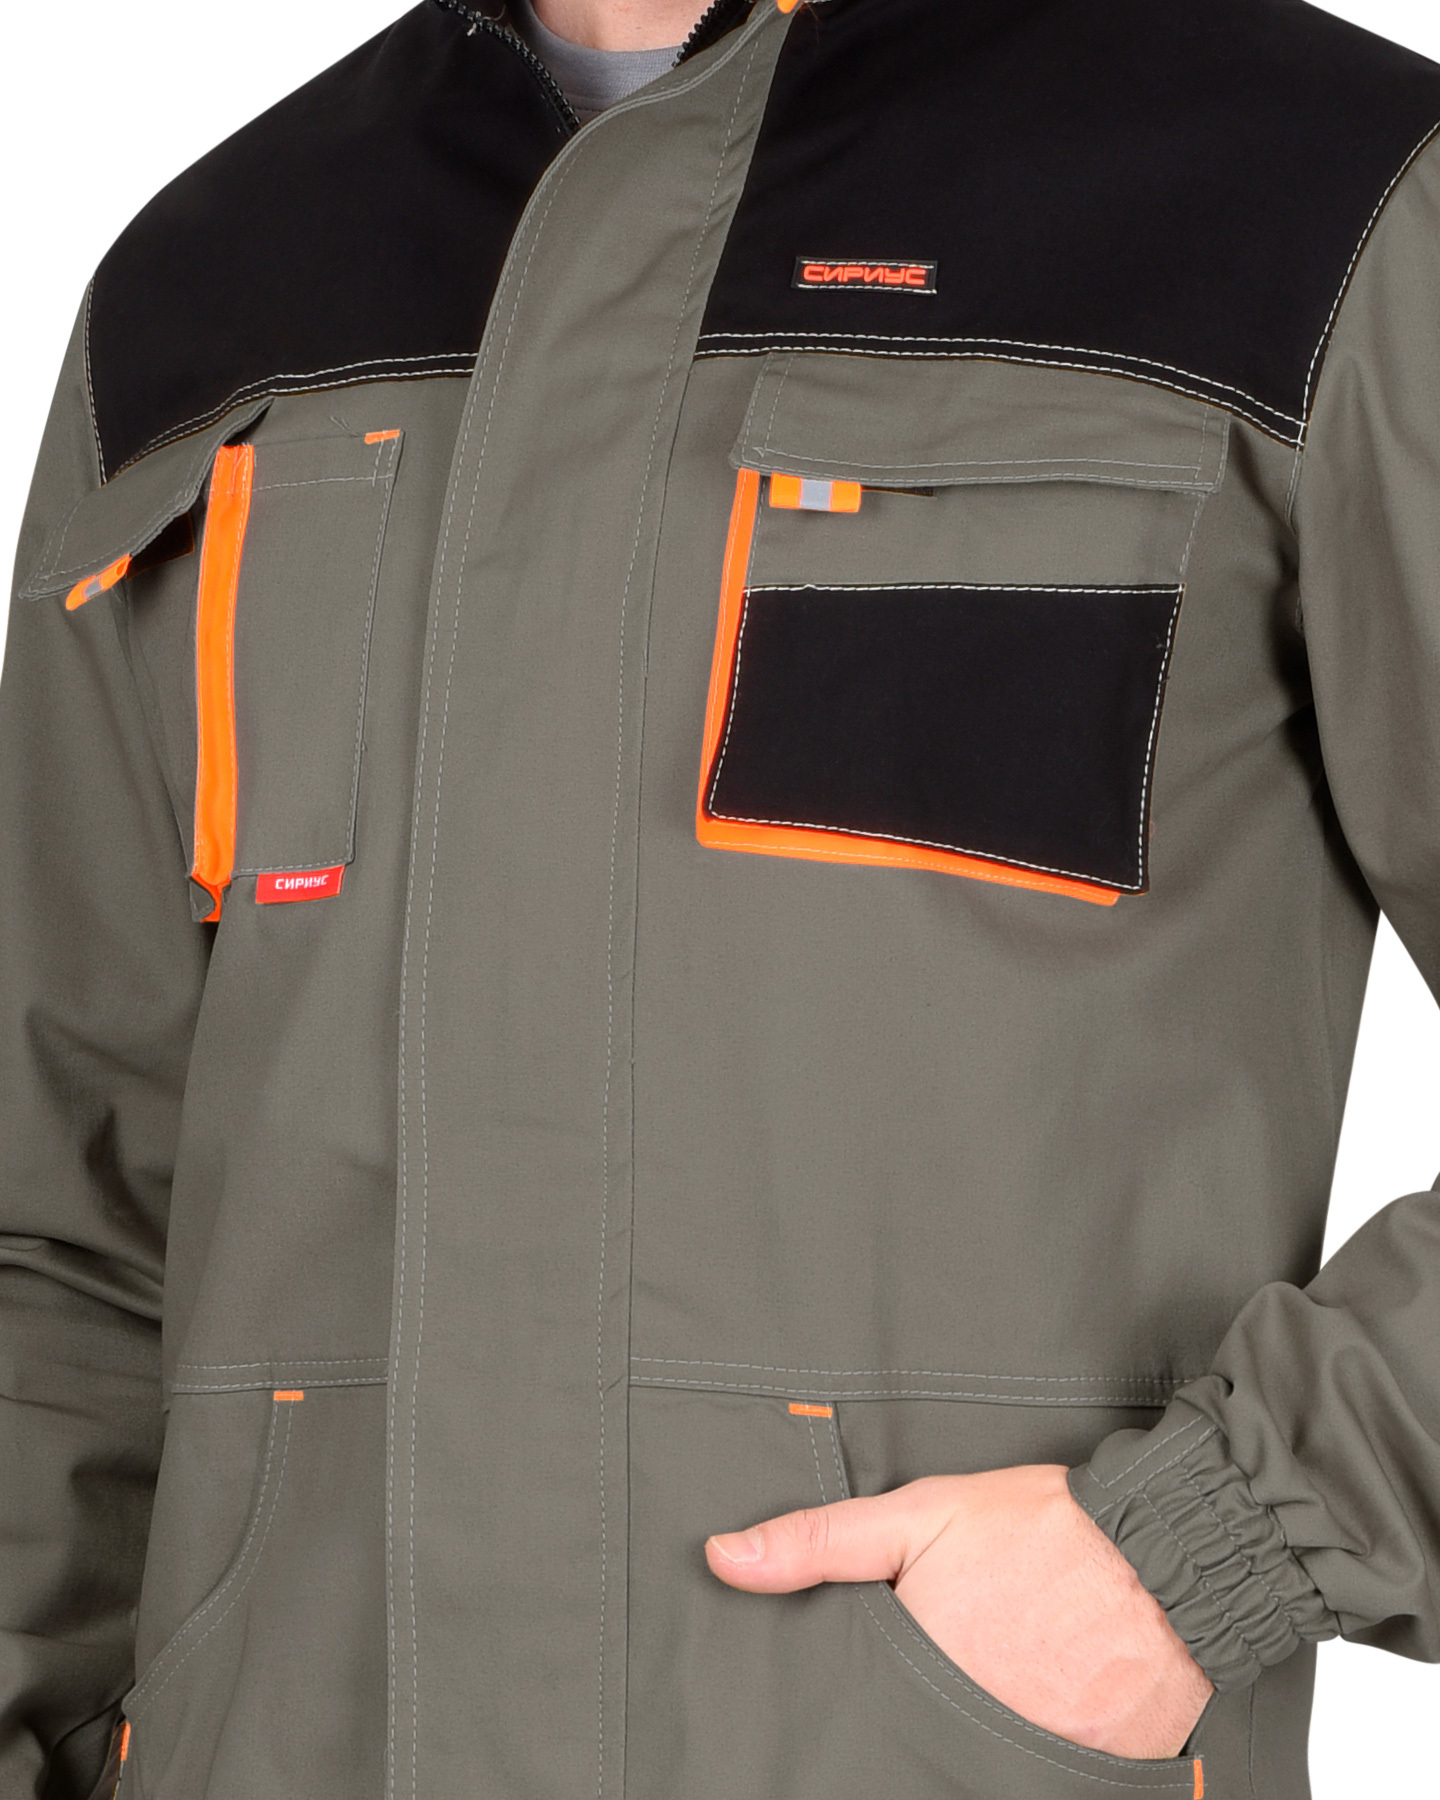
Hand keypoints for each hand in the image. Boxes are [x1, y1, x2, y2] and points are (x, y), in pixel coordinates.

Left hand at [705, 1463, 1211, 1759]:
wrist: (1167, 1547)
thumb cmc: (1042, 1528)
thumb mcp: (920, 1515)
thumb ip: (818, 1542)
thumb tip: (722, 1557)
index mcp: (922, 1670)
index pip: (861, 1728)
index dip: (853, 1722)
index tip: (848, 1717)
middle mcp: (972, 1728)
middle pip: (919, 1752)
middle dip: (912, 1730)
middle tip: (935, 1686)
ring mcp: (1034, 1761)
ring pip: (976, 1769)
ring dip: (970, 1739)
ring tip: (992, 1682)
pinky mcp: (1092, 1777)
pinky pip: (1041, 1778)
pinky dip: (1028, 1750)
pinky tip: (1035, 1704)